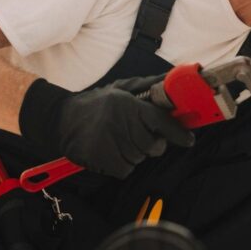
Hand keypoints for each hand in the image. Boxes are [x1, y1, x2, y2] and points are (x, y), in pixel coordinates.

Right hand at [20, 75, 194, 178]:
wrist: (62, 119)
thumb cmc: (97, 104)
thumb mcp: (122, 89)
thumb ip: (149, 86)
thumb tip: (173, 79)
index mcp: (129, 105)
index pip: (161, 122)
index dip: (177, 133)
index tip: (189, 139)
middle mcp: (121, 123)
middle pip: (153, 145)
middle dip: (152, 144)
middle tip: (139, 136)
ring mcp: (111, 142)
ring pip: (140, 158)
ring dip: (134, 153)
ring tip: (120, 140)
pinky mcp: (102, 159)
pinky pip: (125, 170)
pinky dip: (122, 164)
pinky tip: (112, 151)